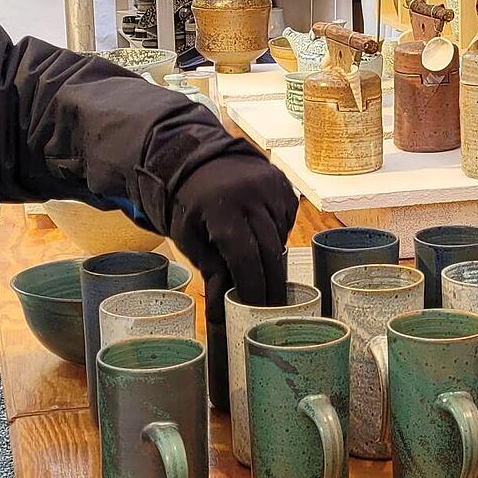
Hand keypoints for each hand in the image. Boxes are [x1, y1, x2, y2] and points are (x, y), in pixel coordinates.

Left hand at [167, 149, 296, 308]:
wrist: (203, 161)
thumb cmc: (192, 205)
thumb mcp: (190, 238)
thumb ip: (210, 272)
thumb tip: (221, 316)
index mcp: (222, 207)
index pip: (244, 256)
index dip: (252, 286)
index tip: (256, 309)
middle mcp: (252, 194)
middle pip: (270, 251)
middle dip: (271, 284)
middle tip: (272, 308)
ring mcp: (271, 187)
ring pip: (281, 237)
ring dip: (272, 258)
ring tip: (260, 269)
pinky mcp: (284, 185)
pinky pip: (286, 222)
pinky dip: (277, 236)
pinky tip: (261, 237)